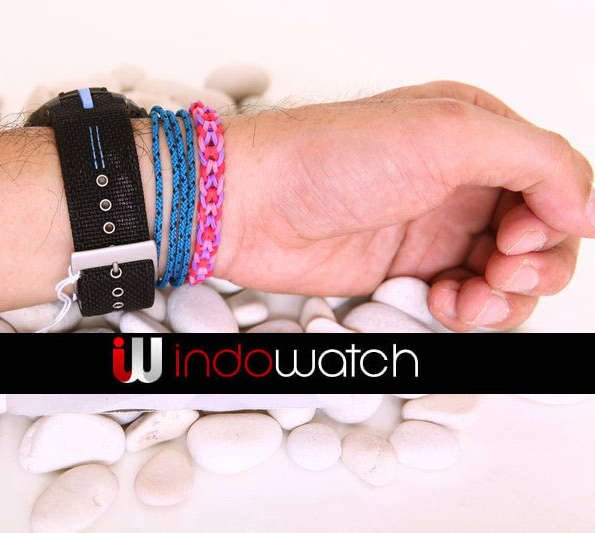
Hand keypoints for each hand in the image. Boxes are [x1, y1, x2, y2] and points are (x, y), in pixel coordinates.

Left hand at [218, 81, 593, 330]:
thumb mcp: (446, 134)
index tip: (520, 237)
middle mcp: (460, 180)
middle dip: (535, 264)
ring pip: (506, 275)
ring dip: (503, 297)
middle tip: (499, 271)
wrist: (251, 206)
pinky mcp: (405, 270)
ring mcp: (432, 228)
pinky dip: (467, 311)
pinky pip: (463, 300)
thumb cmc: (329, 158)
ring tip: (468, 299)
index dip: (556, 218)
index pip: (556, 181)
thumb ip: (535, 160)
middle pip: (540, 235)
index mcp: (478, 133)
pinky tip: (442, 305)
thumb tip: (588, 207)